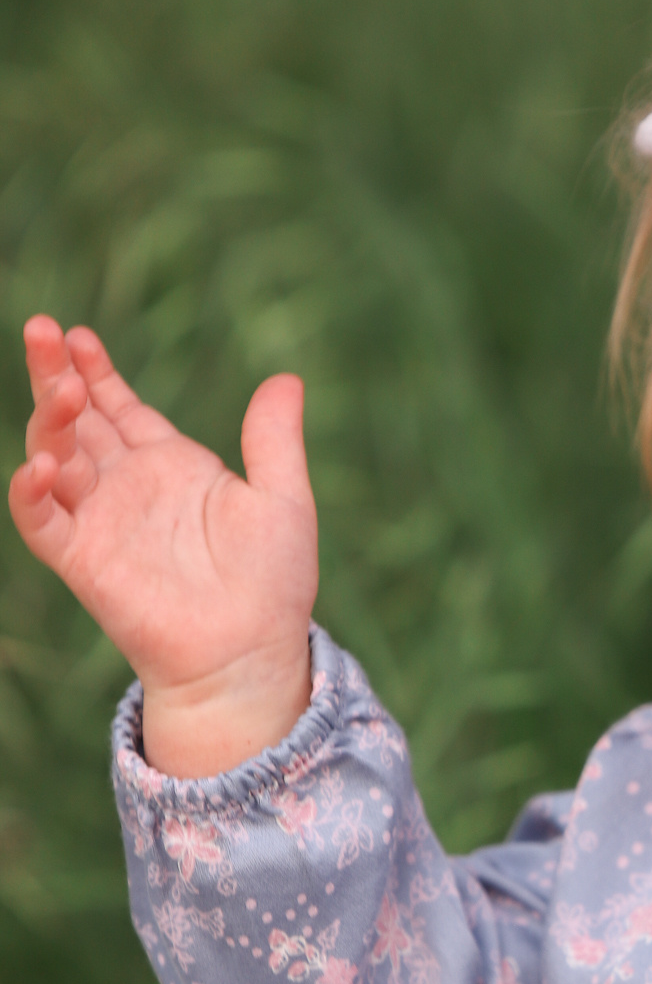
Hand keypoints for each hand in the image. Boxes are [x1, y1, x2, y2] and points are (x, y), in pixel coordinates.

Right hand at [9, 316, 317, 774]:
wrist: (252, 654)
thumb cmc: (272, 583)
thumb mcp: (282, 499)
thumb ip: (273, 440)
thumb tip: (287, 378)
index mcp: (170, 466)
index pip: (119, 407)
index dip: (96, 370)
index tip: (77, 333)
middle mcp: (127, 487)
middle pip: (77, 419)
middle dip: (56, 375)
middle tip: (42, 329)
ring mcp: (101, 521)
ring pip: (54, 457)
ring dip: (51, 421)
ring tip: (65, 390)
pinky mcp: (83, 560)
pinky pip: (43, 520)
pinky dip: (32, 492)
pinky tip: (40, 464)